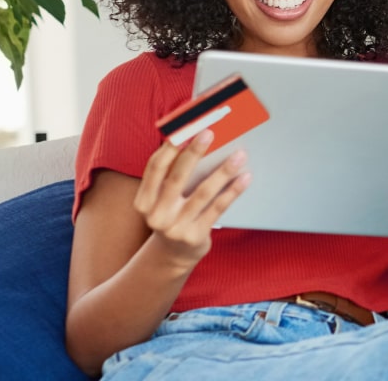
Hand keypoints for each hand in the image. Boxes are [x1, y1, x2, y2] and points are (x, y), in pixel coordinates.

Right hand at [132, 130, 251, 270]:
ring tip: (239, 155)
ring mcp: (176, 228)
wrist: (173, 257)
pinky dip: (232, 191)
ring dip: (223, 171)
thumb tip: (195, 141)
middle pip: (177, 177)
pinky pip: (218, 209)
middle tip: (209, 133)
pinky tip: (244, 178)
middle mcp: (157, 215)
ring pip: (202, 193)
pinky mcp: (195, 236)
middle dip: (194, 153)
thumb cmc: (172, 216)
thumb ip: (171, 176)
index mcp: (144, 201)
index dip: (168, 148)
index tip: (183, 129)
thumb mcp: (162, 200)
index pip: (154, 169)